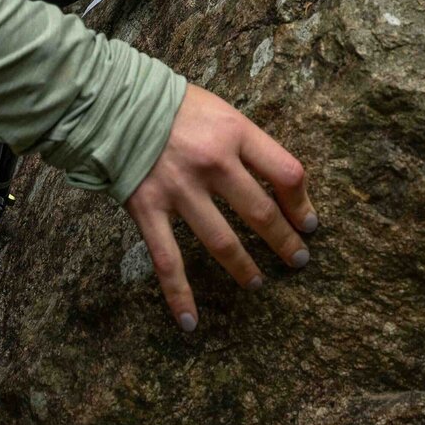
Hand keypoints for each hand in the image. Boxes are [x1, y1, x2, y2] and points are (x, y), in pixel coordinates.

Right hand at [124, 83, 316, 329]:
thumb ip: (248, 144)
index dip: (302, 203)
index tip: (308, 223)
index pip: (286, 173)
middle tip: (297, 260)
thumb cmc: (176, 106)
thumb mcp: (223, 111)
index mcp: (235, 133)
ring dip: (244, 268)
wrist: (116, 101)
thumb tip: (279, 183)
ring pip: (222, 241)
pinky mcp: (148, 209)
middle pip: (260, 212)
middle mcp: (212, 162)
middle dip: (284, 242)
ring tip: (257, 282)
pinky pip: (168, 261)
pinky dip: (180, 295)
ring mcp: (180, 189)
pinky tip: (190, 322)